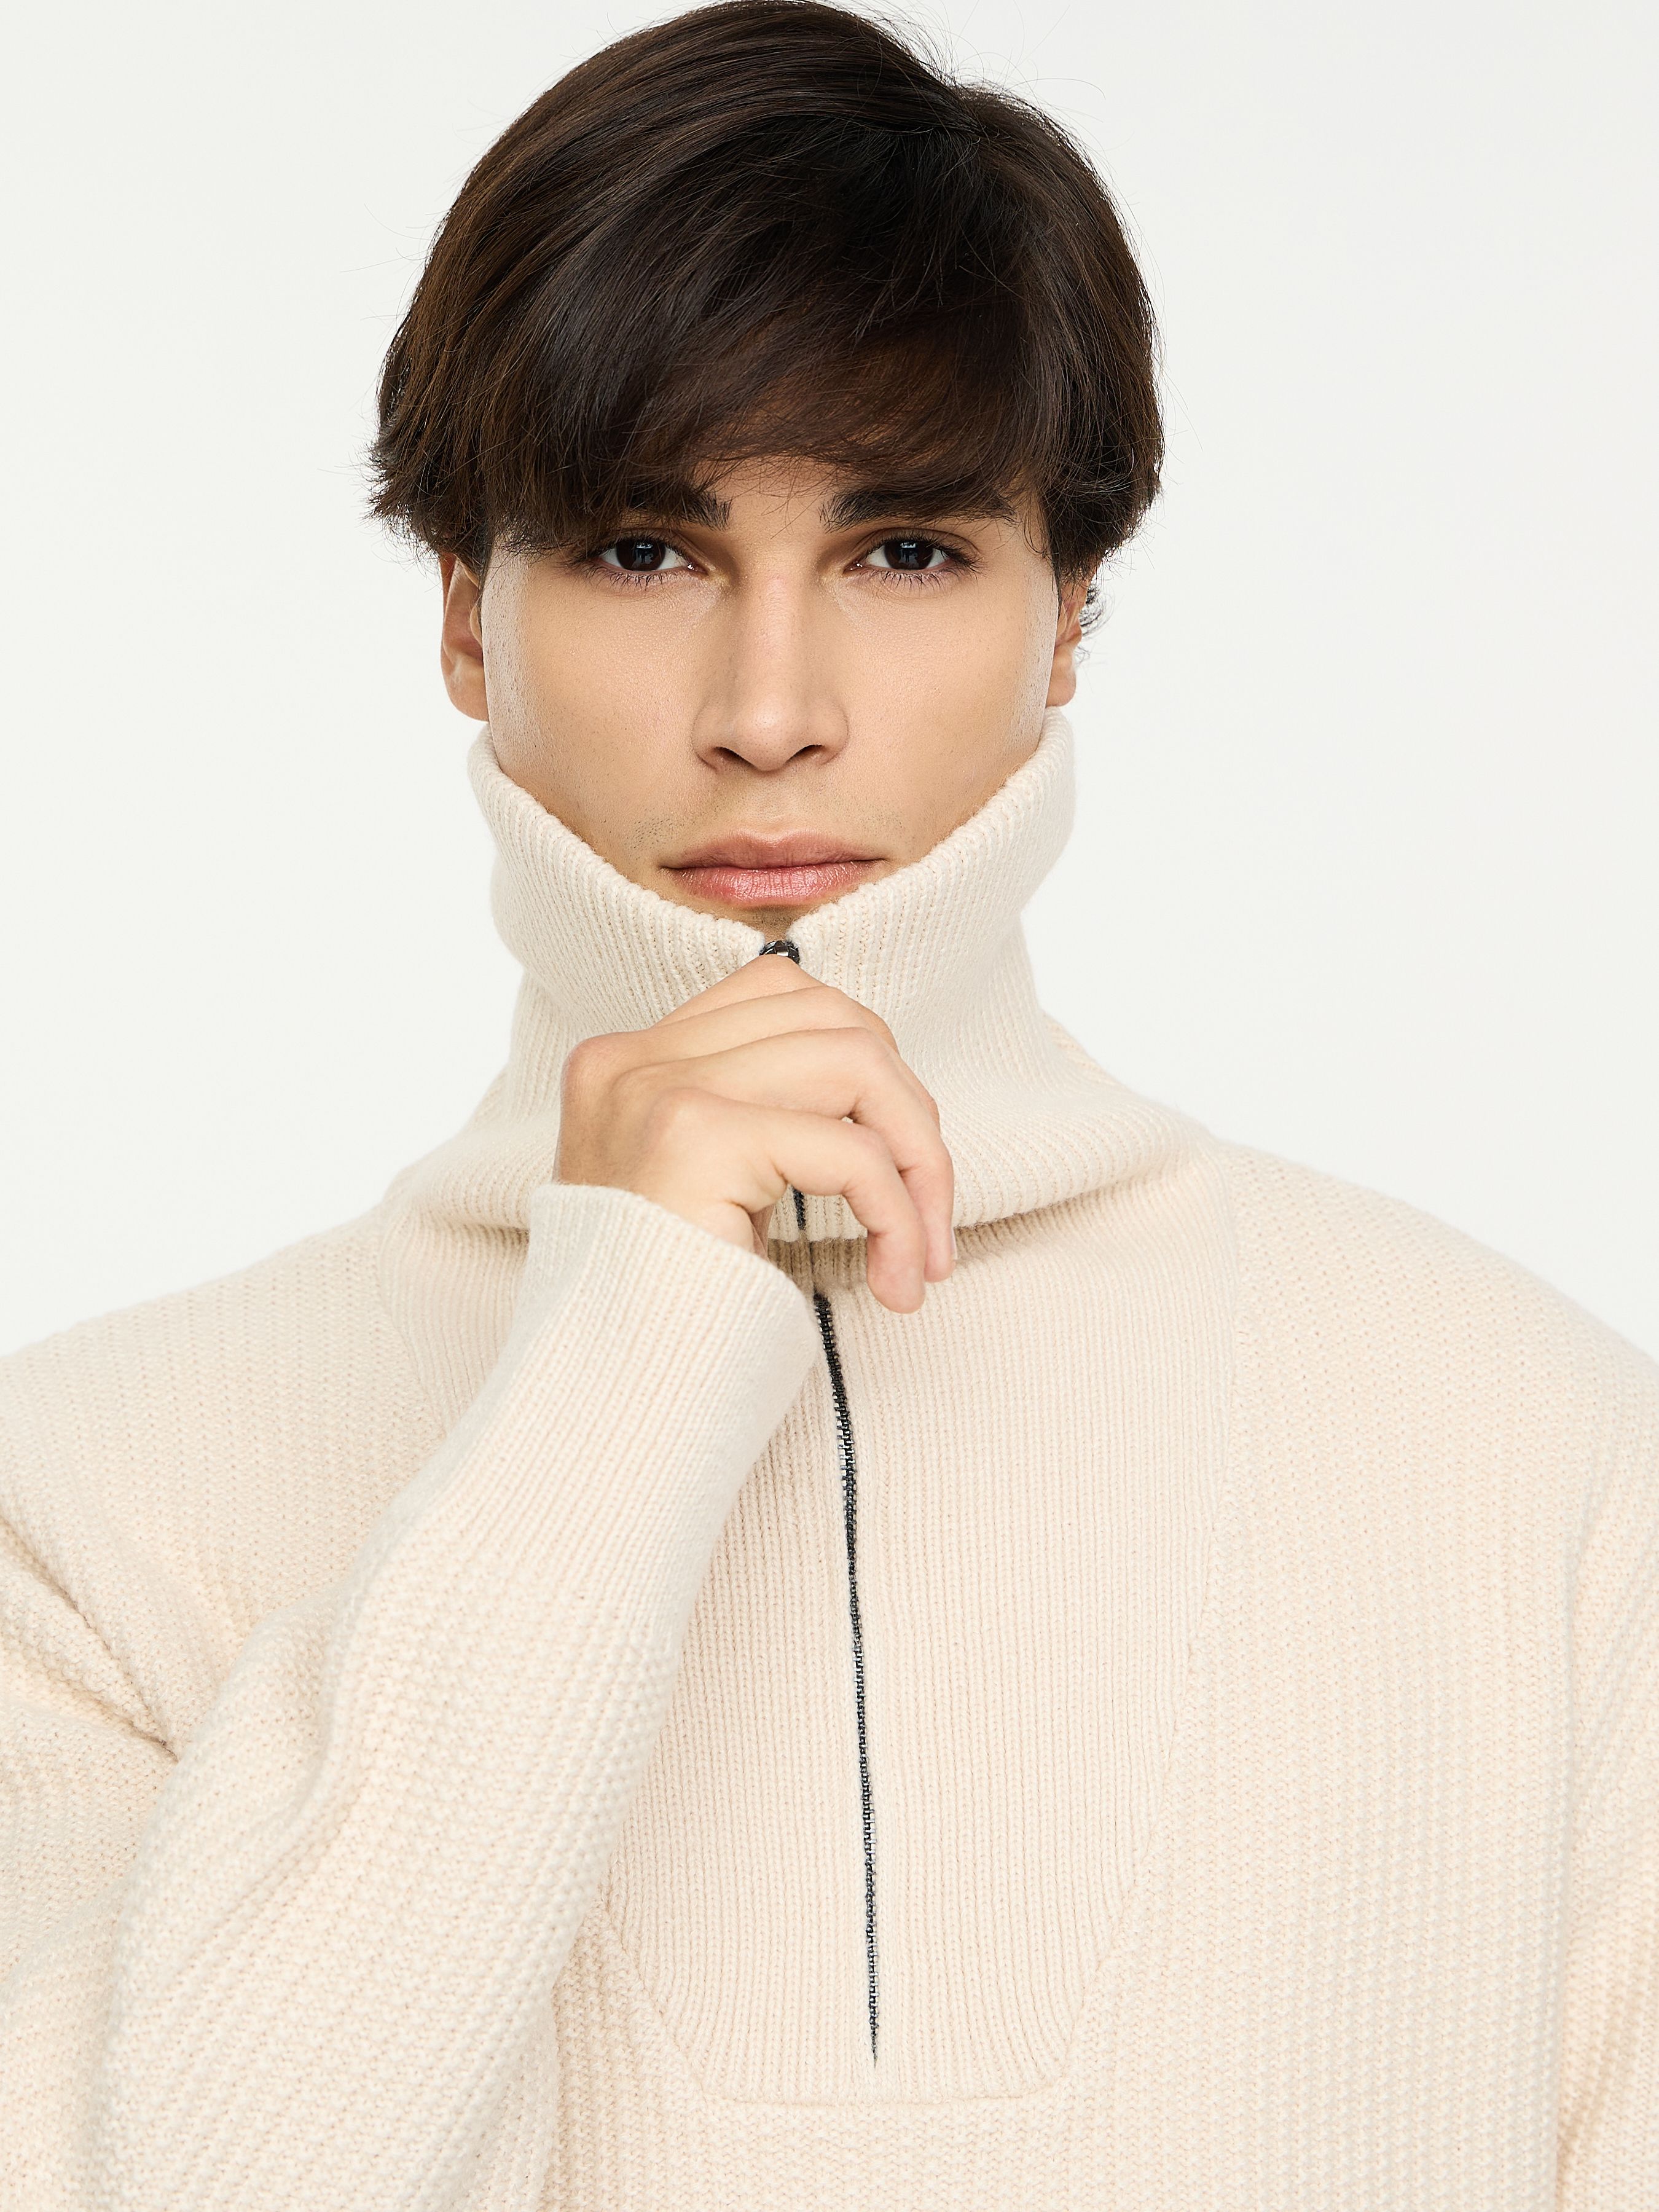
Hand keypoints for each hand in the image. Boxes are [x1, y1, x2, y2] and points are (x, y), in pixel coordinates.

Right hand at [555, 954, 954, 1312]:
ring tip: (920, 1254)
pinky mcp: (693, 1140)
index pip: (785, 995)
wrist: (604, 1413)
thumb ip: (760, 1118)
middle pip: (833, 1017)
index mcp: (626, 1061)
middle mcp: (630, 1060)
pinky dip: (899, 1215)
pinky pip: (851, 1151)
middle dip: (909, 1115)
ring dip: (921, 1162)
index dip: (868, 1072)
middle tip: (927, 1223)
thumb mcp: (710, 1193)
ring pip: (857, 1061)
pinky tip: (897, 1282)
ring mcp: (656, 1091)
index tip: (894, 1171)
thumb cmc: (674, 1318)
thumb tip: (880, 1080)